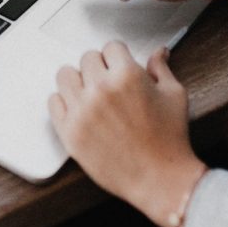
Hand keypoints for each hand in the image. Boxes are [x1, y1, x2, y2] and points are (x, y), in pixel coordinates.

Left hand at [48, 42, 206, 226]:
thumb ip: (161, 69)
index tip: (120, 66)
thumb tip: (159, 52)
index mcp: (127, 75)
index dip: (119, 57)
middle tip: (109, 83)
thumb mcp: (174, 96)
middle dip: (100, 67)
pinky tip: (79, 109)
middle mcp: (101, 89)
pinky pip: (54, 102)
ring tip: (91, 93)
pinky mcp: (69, 132)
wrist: (160, 180)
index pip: (111, 46)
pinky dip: (64, 102)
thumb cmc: (170, 139)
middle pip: (87, 58)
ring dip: (78, 81)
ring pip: (65, 75)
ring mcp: (82, 111)